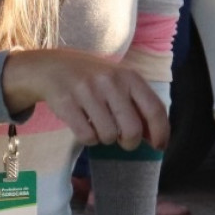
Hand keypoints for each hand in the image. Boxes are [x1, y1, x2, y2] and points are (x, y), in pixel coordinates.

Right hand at [1, 50, 166, 149]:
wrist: (53, 67)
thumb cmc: (94, 79)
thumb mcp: (120, 83)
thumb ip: (139, 106)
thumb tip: (157, 138)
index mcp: (129, 76)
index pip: (155, 109)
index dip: (161, 133)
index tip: (159, 147)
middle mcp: (111, 81)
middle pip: (132, 130)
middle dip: (129, 142)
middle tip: (123, 140)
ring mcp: (87, 91)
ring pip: (108, 136)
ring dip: (105, 139)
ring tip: (99, 126)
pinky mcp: (67, 103)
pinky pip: (87, 136)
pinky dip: (88, 138)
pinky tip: (84, 125)